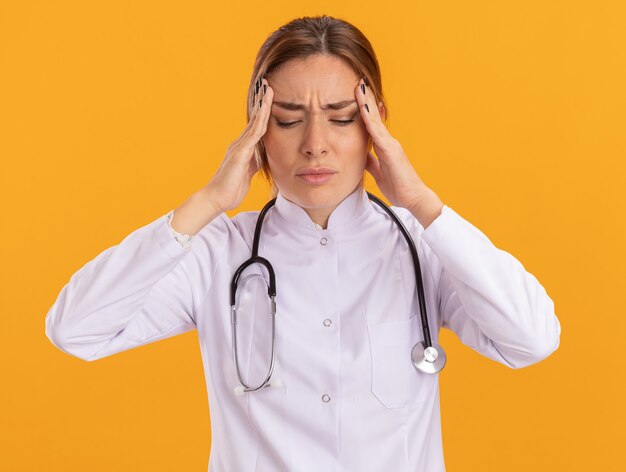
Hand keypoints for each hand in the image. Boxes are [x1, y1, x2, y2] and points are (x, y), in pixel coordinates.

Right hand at [205, 76, 273, 212]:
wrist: (217, 198)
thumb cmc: (231, 188)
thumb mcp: (248, 171)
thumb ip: (254, 160)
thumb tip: (262, 153)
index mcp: (243, 148)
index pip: (256, 126)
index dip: (262, 111)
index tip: (269, 96)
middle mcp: (240, 143)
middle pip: (254, 118)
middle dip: (261, 101)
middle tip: (267, 83)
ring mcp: (239, 147)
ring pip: (254, 122)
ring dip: (262, 105)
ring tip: (268, 89)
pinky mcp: (240, 153)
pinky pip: (253, 135)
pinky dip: (260, 121)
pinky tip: (265, 111)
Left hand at [354, 78, 437, 213]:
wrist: (414, 198)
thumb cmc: (399, 187)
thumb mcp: (379, 173)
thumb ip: (371, 163)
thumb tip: (362, 156)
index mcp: (385, 147)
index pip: (371, 125)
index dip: (365, 110)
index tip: (358, 95)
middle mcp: (388, 142)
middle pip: (374, 116)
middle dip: (366, 99)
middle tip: (359, 81)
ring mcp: (390, 144)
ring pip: (374, 119)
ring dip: (367, 102)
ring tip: (360, 86)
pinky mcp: (390, 149)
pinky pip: (376, 130)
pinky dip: (369, 117)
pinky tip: (363, 106)